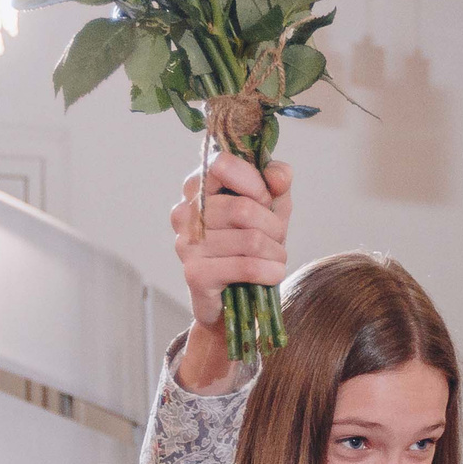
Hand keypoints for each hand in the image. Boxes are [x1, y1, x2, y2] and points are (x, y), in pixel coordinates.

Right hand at [171, 152, 291, 331]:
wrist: (236, 299)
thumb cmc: (252, 242)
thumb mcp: (272, 205)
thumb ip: (278, 180)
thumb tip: (276, 176)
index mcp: (197, 186)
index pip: (222, 164)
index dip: (253, 182)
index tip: (265, 199)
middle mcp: (184, 212)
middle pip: (243, 209)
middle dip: (273, 226)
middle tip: (277, 239)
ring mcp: (185, 244)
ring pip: (251, 240)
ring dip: (276, 252)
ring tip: (275, 258)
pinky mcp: (195, 274)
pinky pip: (247, 267)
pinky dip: (270, 271)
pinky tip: (273, 274)